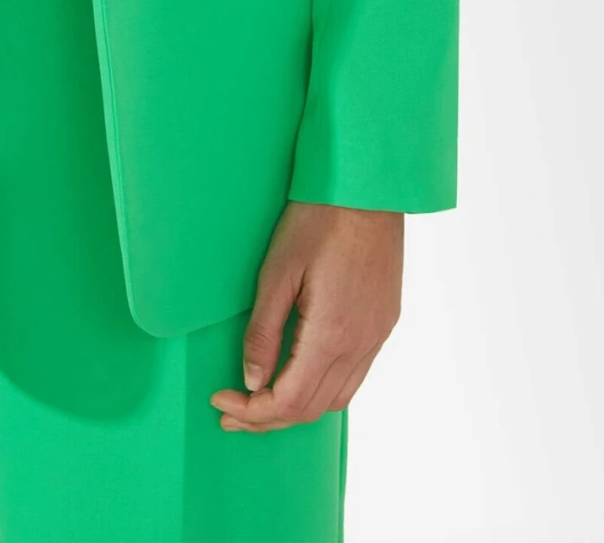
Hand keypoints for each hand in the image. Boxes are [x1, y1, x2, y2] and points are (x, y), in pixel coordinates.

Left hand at [210, 202, 401, 431]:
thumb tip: (251, 380)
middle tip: (230, 410)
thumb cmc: (317, 219)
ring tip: (260, 401)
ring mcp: (377, 335)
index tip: (220, 400)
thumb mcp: (277, 271)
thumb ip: (264, 331)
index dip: (251, 411)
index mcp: (331, 335)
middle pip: (312, 408)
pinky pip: (354, 376)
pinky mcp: (384, 322)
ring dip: (297, 408)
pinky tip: (299, 376)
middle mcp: (360, 345)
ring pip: (336, 398)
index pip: (288, 401)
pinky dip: (322, 389)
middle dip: (267, 417)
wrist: (367, 186)